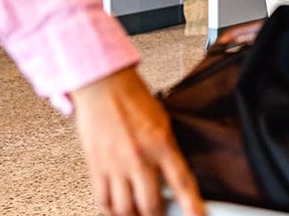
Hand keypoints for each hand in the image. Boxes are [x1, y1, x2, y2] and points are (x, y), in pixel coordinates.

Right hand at [71, 68, 204, 215]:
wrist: (104, 85)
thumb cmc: (133, 99)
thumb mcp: (163, 122)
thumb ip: (168, 151)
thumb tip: (173, 178)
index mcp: (161, 144)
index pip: (181, 183)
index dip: (192, 206)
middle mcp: (138, 157)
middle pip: (150, 205)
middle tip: (161, 215)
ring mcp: (115, 164)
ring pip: (125, 209)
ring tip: (139, 214)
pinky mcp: (96, 166)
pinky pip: (103, 199)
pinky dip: (111, 210)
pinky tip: (118, 209)